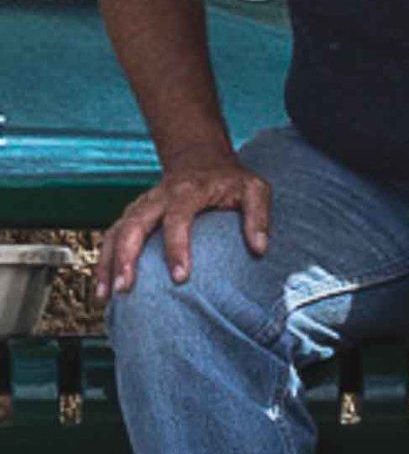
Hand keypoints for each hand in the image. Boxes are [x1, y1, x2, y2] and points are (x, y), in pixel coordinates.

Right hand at [100, 160, 270, 296]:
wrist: (200, 158)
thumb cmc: (230, 179)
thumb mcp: (254, 189)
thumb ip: (258, 216)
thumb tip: (259, 248)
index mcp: (189, 191)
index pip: (178, 218)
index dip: (177, 247)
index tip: (179, 277)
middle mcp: (158, 197)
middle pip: (135, 224)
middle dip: (126, 257)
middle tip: (124, 289)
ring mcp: (142, 205)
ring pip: (117, 231)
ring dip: (108, 262)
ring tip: (106, 295)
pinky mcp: (133, 214)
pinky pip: (112, 236)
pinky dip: (104, 260)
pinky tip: (102, 287)